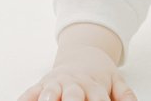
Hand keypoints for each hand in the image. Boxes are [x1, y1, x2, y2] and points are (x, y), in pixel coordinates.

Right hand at [17, 45, 136, 100]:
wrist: (82, 54)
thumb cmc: (99, 75)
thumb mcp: (116, 81)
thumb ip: (125, 94)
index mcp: (95, 84)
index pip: (99, 99)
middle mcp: (75, 83)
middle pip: (73, 95)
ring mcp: (56, 83)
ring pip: (50, 92)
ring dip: (48, 98)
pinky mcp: (41, 85)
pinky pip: (30, 92)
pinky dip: (25, 98)